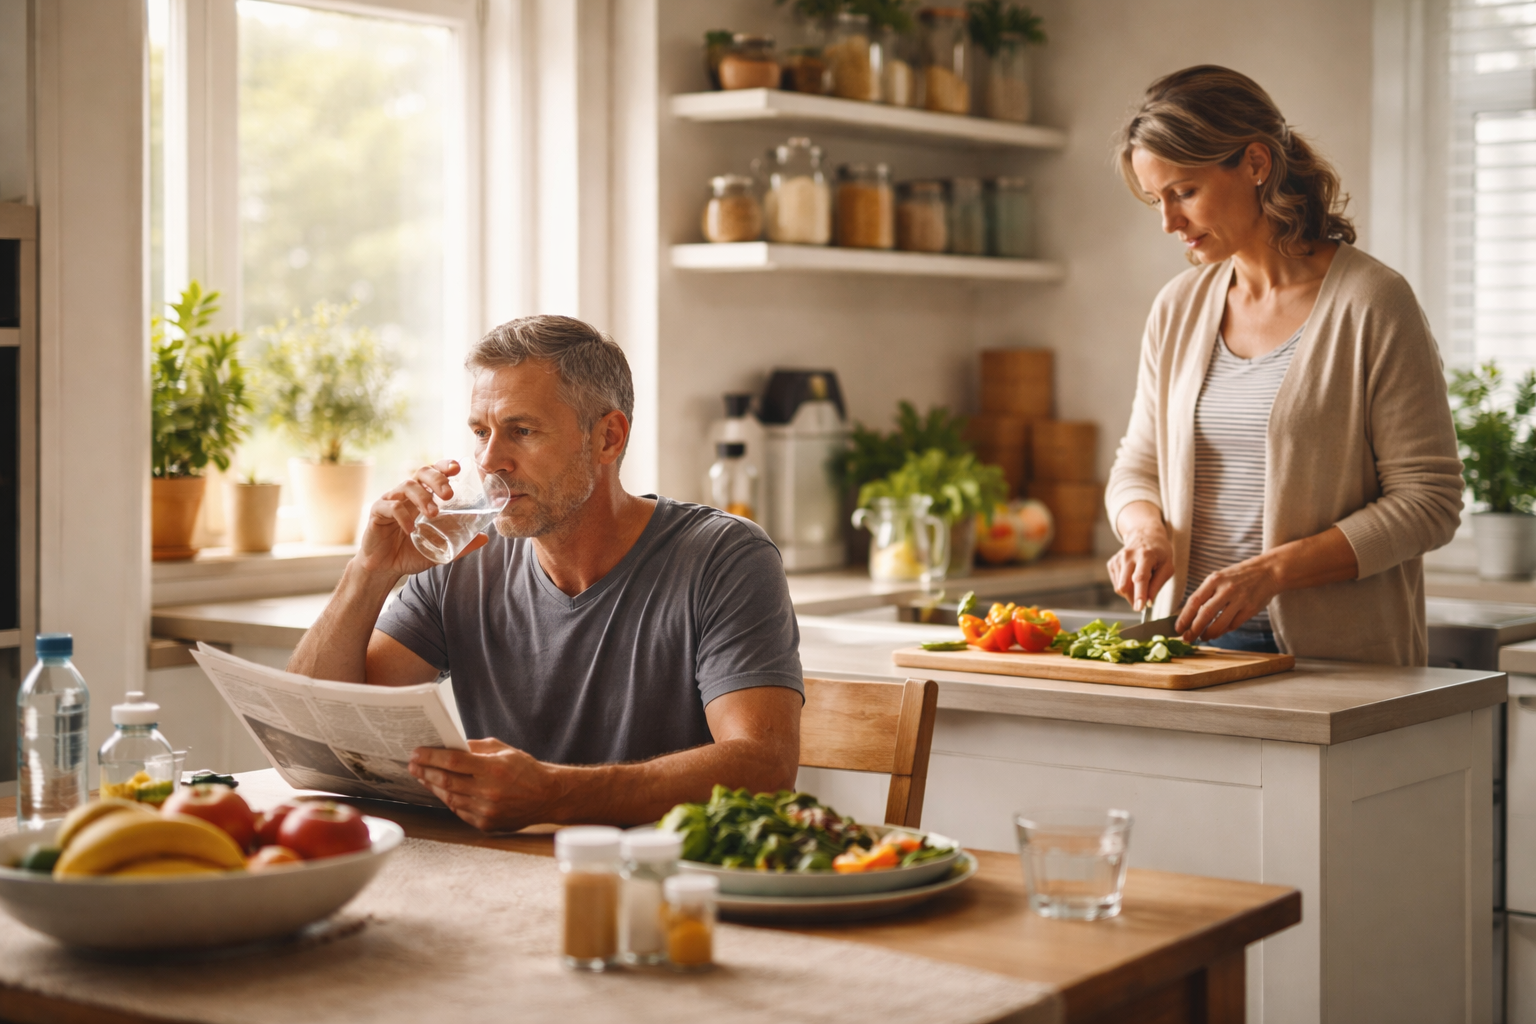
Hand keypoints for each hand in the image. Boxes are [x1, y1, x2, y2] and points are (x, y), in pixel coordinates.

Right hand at [353, 459, 489, 578]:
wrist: (385, 569)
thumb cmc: (410, 553)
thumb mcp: (440, 550)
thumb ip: (460, 545)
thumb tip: (484, 538)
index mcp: (422, 497)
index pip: (433, 473)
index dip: (444, 466)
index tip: (457, 468)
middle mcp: (407, 495)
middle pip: (421, 473)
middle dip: (437, 479)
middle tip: (449, 495)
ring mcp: (390, 501)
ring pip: (406, 486)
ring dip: (422, 497)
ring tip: (433, 513)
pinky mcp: (377, 513)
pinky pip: (390, 506)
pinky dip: (402, 516)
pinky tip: (411, 530)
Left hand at [408, 739, 558, 832]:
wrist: (548, 796)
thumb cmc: (527, 770)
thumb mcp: (505, 750)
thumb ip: (478, 748)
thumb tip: (452, 746)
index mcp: (493, 769)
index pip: (453, 762)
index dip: (431, 757)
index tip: (417, 753)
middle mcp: (488, 791)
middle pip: (446, 781)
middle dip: (425, 772)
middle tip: (413, 765)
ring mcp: (486, 811)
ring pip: (450, 798)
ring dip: (433, 787)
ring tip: (424, 777)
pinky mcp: (486, 824)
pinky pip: (460, 811)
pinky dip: (449, 800)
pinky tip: (443, 791)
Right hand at [1107, 508, 1174, 611]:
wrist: (1144, 535)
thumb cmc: (1159, 553)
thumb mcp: (1167, 566)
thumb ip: (1158, 585)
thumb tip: (1148, 602)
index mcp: (1145, 555)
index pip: (1140, 577)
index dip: (1139, 594)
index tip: (1139, 607)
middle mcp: (1128, 556)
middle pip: (1125, 586)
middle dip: (1134, 598)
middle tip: (1143, 601)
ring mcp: (1118, 559)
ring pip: (1119, 587)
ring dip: (1130, 592)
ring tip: (1141, 582)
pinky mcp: (1112, 563)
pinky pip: (1116, 584)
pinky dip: (1125, 586)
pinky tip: (1132, 577)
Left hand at [1175, 556, 1280, 640]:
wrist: (1268, 571)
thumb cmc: (1239, 576)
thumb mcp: (1219, 578)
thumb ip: (1206, 594)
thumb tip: (1190, 616)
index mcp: (1214, 580)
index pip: (1194, 601)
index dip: (1184, 617)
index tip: (1178, 628)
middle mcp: (1226, 589)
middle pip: (1206, 614)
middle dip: (1194, 629)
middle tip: (1187, 638)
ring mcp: (1240, 599)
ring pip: (1220, 623)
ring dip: (1209, 633)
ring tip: (1203, 637)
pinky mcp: (1251, 609)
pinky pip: (1234, 624)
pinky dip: (1224, 630)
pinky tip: (1219, 632)